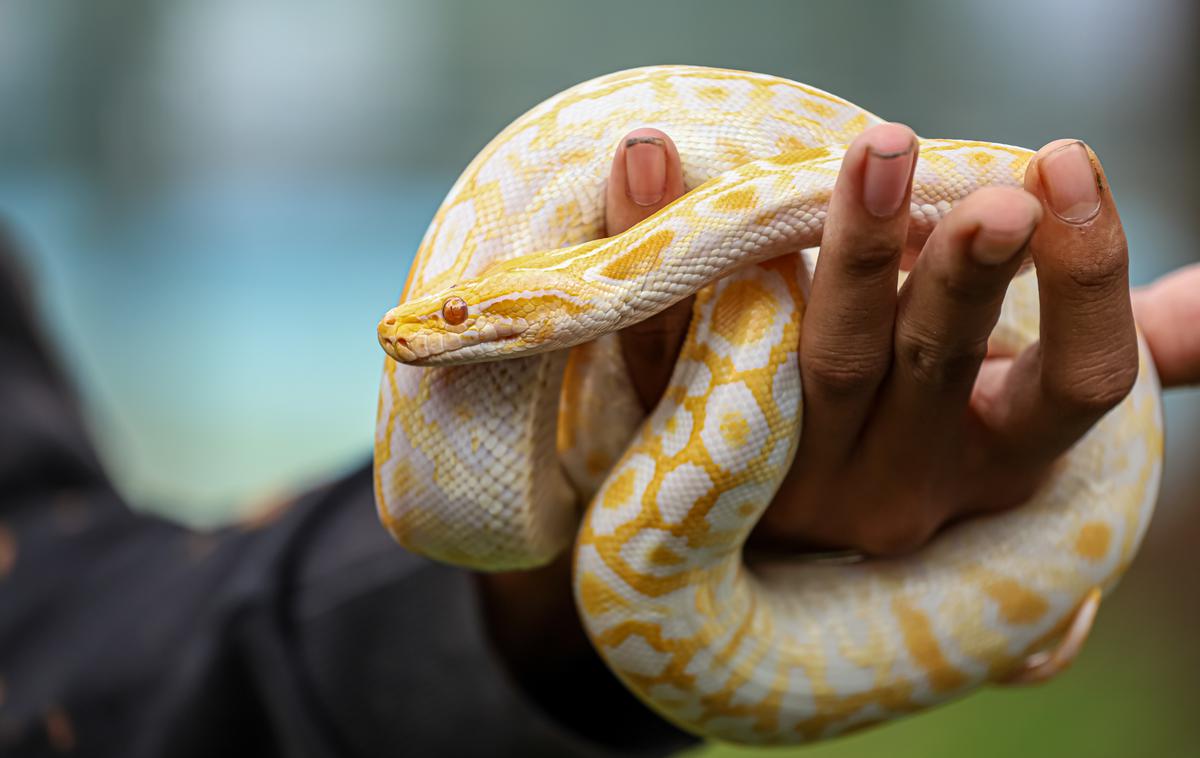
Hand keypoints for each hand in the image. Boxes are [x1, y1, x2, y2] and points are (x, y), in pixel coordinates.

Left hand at [475, 126, 1198, 729]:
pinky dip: (656, 253)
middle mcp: (897, 482)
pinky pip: (662, 353)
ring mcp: (789, 476)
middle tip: (982, 185)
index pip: (1073, 388)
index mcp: (990, 462)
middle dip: (959, 272)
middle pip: (933, 367)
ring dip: (844, 256)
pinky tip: (647, 160)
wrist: (757, 571)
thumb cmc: (911, 449)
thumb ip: (1105, 355)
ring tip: (873, 153)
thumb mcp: (1010, 423)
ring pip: (817, 363)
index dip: (1083, 282)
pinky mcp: (691, 448)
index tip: (1068, 164)